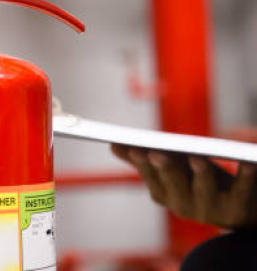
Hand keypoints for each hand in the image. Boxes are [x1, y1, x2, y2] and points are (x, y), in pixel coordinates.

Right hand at [112, 144, 256, 228]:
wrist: (237, 208)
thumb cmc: (198, 182)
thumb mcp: (171, 169)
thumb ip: (144, 160)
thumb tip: (113, 146)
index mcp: (164, 194)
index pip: (150, 177)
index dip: (142, 164)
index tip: (134, 147)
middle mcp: (183, 206)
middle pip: (173, 185)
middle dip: (164, 169)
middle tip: (157, 152)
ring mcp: (210, 210)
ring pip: (203, 190)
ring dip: (200, 174)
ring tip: (196, 157)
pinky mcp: (236, 210)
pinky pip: (240, 192)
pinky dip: (244, 177)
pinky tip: (246, 163)